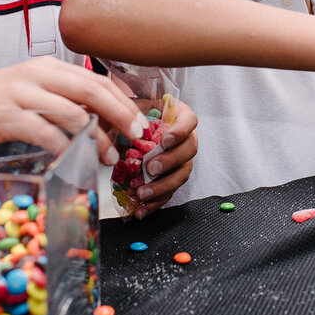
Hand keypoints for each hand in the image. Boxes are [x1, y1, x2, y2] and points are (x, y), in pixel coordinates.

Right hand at [0, 56, 146, 166]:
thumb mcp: (27, 95)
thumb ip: (60, 102)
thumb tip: (99, 121)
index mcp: (46, 67)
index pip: (98, 79)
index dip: (124, 101)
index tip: (140, 121)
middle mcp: (36, 74)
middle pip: (94, 90)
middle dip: (122, 114)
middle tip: (138, 136)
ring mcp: (20, 92)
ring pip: (74, 111)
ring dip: (97, 137)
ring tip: (109, 157)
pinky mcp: (4, 114)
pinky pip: (44, 131)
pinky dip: (64, 147)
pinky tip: (74, 160)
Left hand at [129, 100, 197, 218]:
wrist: (129, 129)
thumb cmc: (133, 114)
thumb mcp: (133, 105)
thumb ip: (133, 106)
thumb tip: (125, 112)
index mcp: (179, 117)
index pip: (190, 121)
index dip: (180, 132)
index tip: (165, 140)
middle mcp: (185, 139)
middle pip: (189, 150)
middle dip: (170, 161)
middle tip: (151, 168)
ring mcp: (181, 160)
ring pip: (181, 175)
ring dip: (162, 186)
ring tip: (143, 193)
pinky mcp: (171, 179)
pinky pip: (169, 192)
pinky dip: (155, 203)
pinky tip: (141, 210)